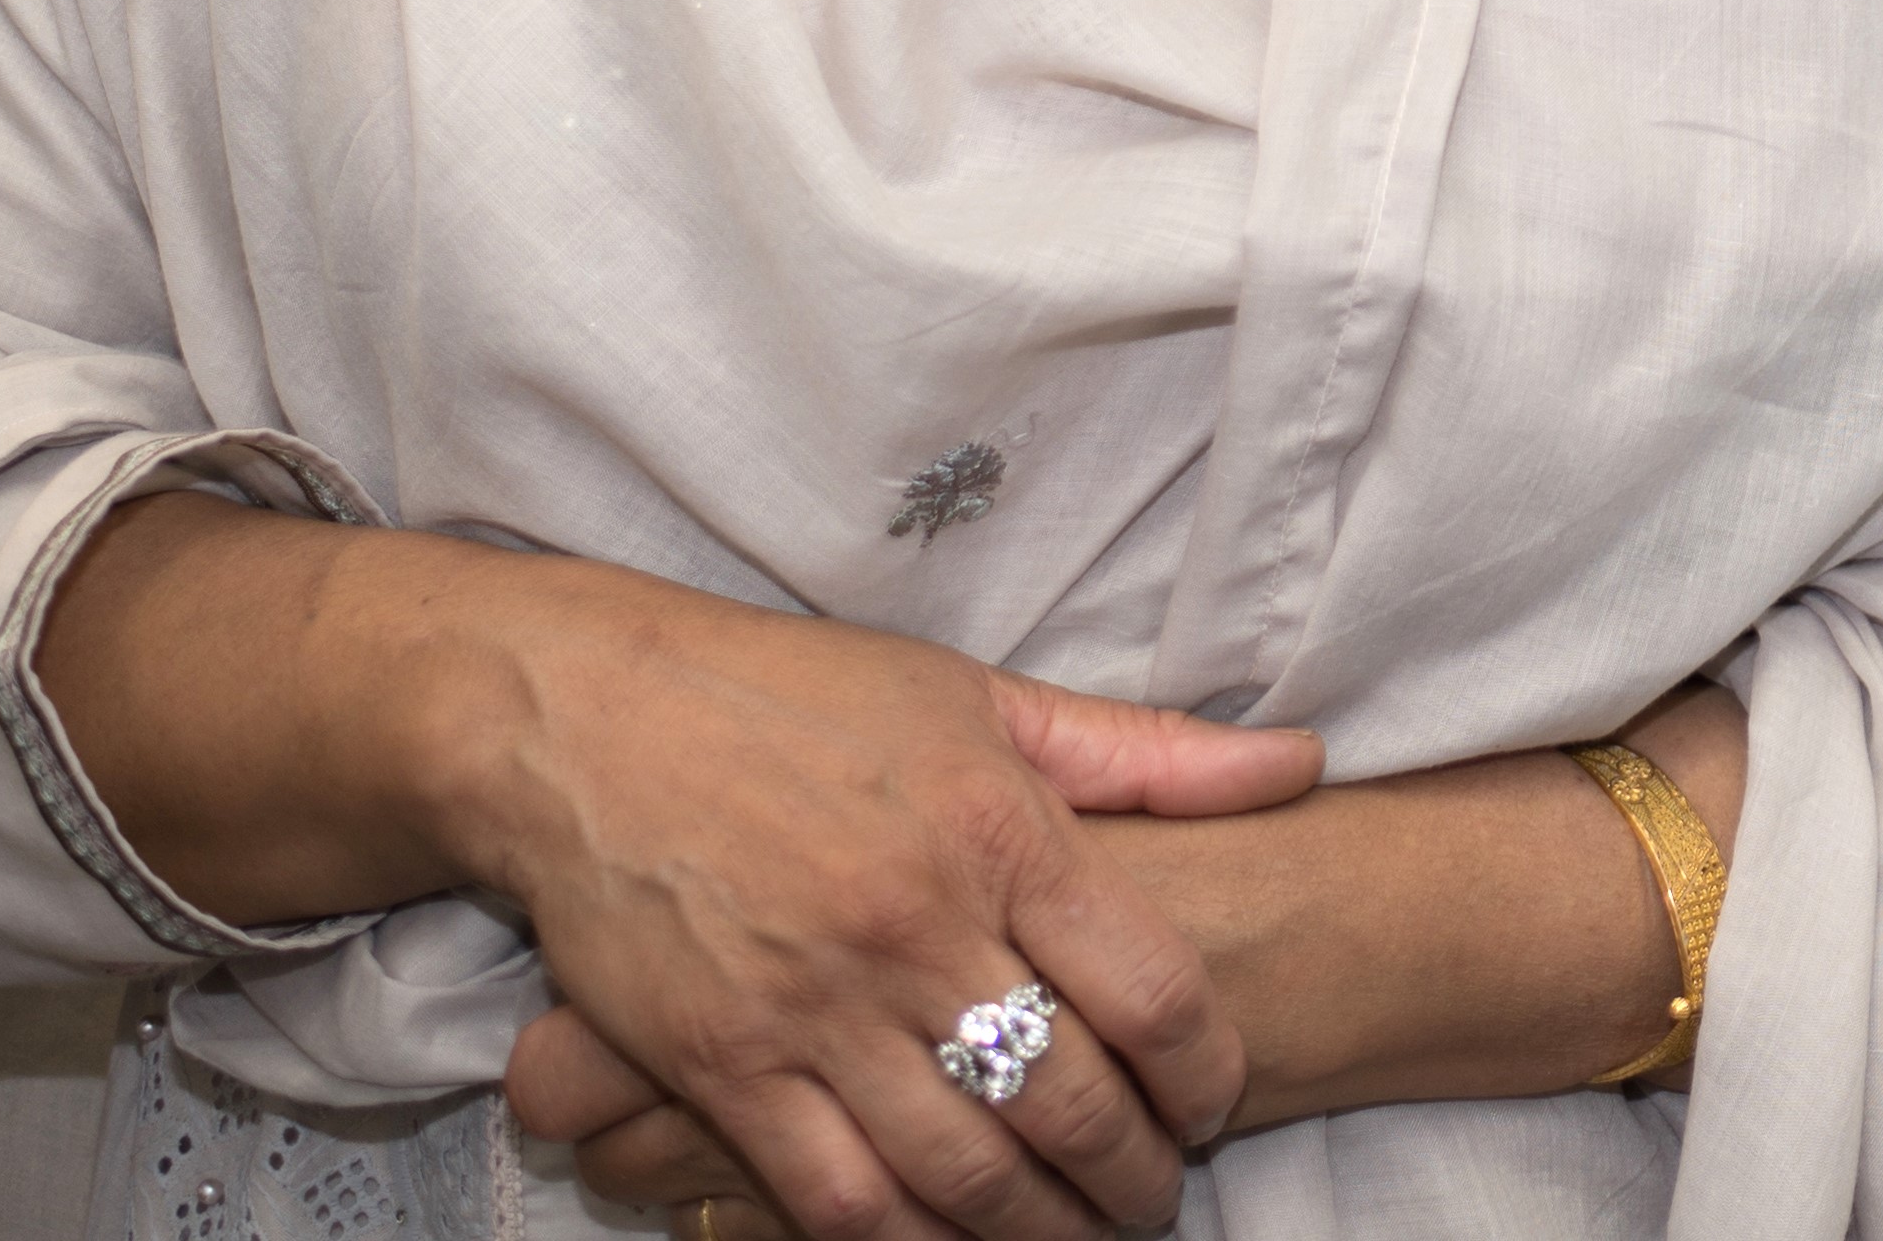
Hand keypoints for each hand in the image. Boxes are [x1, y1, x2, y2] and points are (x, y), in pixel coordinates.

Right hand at [537, 680, 1750, 1184]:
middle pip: (1071, 1105)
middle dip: (1134, 1181)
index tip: (1216, 1104)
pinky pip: (834, 1198)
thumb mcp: (980, 698)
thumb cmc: (793, 695)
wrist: (583, 716)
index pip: (1154, 994)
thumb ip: (1144, 754)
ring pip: (962, 1175)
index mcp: (1000, 833)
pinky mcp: (722, 1065)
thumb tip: (1299, 767)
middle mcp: (919, 930)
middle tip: (1156, 1203)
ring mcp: (816, 1009)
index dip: (1207, 1074)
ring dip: (1035, 1234)